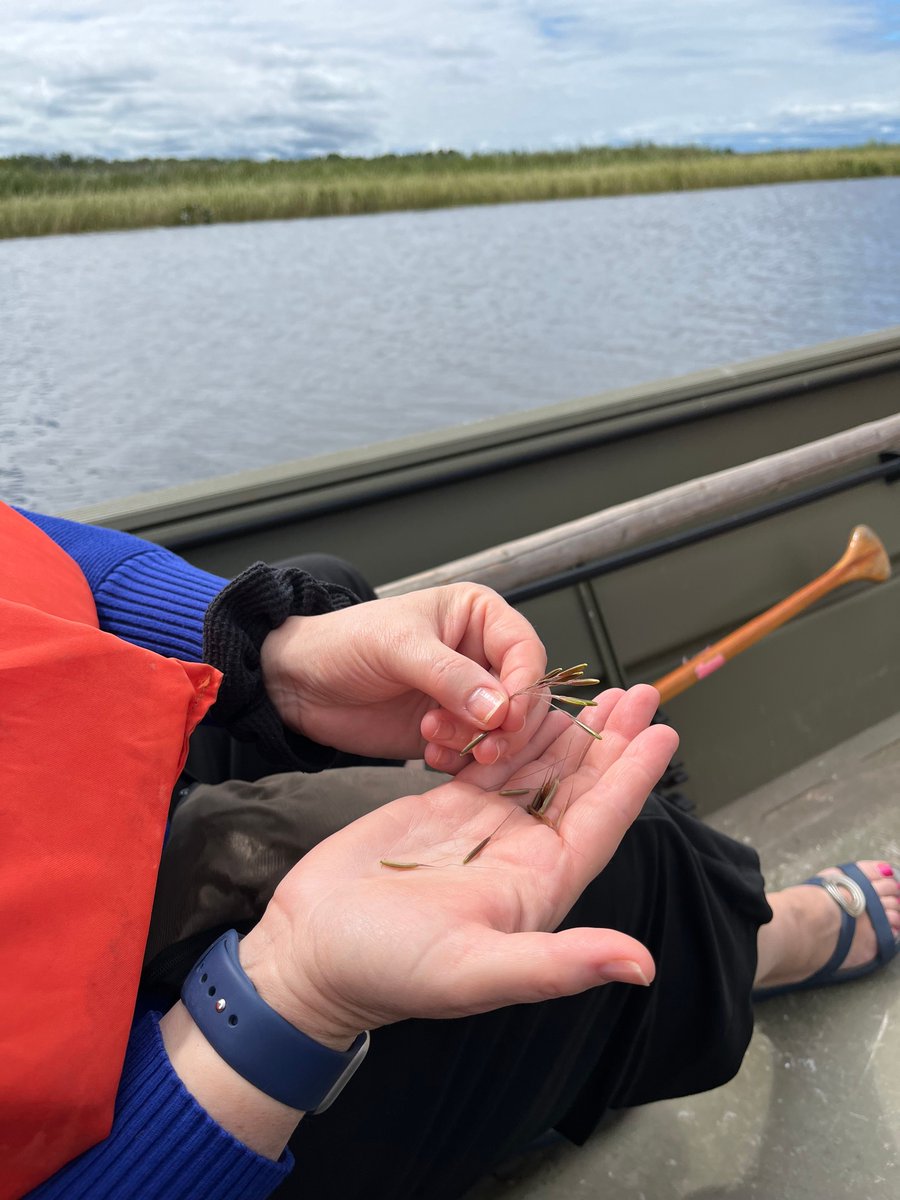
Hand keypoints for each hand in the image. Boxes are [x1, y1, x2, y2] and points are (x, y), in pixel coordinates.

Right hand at [239, 686, 676, 1048]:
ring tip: (597, 694)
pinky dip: (511, 733)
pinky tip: (528, 708)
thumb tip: (641, 967)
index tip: (664, 733)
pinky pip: (490, 763)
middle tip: (638, 694)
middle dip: (611, 741)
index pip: (599, 823)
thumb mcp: (473, 971)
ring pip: (537, 769)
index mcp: (535, 887)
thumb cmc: (385, 969)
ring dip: (567, 732)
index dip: (634, 778)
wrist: (309, 952)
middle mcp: (517, 856)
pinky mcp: (443, 811)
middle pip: (577, 788)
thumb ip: (556, 966)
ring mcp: (480, 831)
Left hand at [260, 583, 549, 766]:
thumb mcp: (398, 648)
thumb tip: (500, 708)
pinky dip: (461, 760)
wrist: (299, 683)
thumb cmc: (345, 643)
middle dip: (506, 725)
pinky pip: (476, 752)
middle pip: (525, 696)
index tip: (507, 716)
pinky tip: (429, 754)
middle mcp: (480, 655)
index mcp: (478, 616)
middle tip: (482, 745)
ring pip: (505, 730)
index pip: (526, 650)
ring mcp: (467, 696)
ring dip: (479, 744)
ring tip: (436, 741)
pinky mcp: (450, 730)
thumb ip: (451, 677)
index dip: (524, 685)